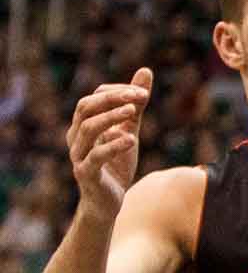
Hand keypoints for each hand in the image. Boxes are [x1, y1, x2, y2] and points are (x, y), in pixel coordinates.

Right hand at [66, 68, 151, 218]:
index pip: (94, 98)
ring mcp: (78, 155)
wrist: (109, 201)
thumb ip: (136, 105)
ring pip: (87, 129)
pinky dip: (113, 146)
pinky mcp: (85, 173)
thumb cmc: (116, 164)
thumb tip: (146, 71)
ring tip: (134, 112)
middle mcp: (76, 137)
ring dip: (111, 117)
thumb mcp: (130, 130)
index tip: (142, 91)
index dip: (116, 91)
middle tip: (139, 96)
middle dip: (112, 99)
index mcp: (83, 124)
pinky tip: (130, 139)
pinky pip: (95, 157)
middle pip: (85, 108)